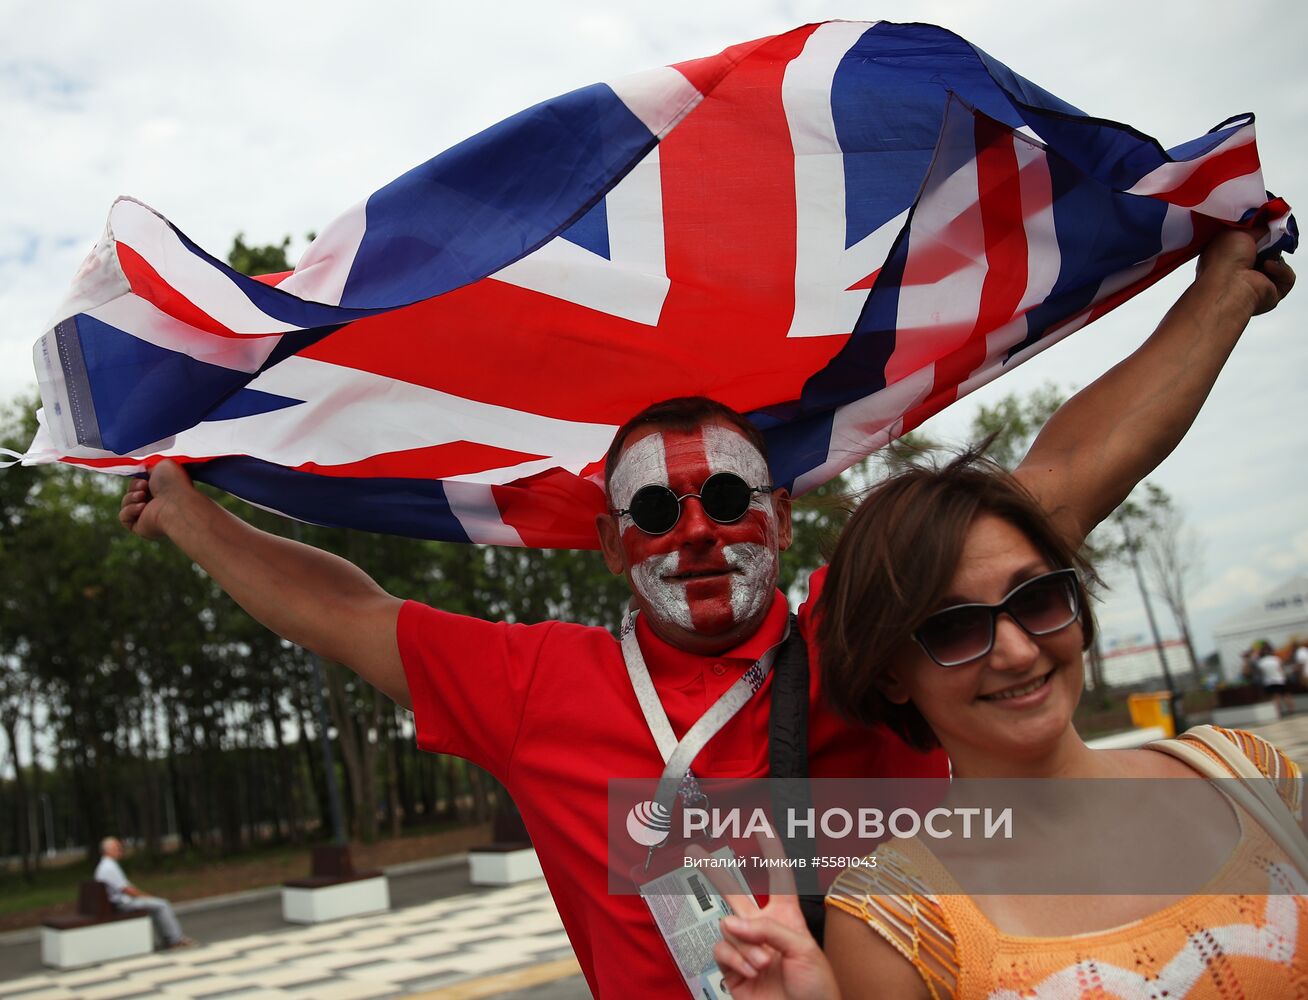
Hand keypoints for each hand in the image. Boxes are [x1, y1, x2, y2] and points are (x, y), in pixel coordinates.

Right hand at [119, 460, 194, 539]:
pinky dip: (129, 509)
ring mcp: (148, 516)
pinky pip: (124, 517)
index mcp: (164, 490)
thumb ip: (152, 466)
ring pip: (126, 503)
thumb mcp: (164, 464)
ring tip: (143, 495)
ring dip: (131, 496)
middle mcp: (157, 504)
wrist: (176, 504)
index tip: (144, 476)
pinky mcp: (139, 527)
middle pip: (132, 492)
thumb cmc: (174, 484)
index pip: (143, 483)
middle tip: (144, 485)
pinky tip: (142, 507)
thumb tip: (144, 470)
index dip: (139, 478)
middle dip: (134, 486)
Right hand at [698, 834, 838, 999]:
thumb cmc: (817, 989)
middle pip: (736, 893)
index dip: (772, 852)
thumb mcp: (804, 950)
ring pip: (728, 928)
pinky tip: (751, 970)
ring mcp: (746, 949)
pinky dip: (735, 958)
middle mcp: (763, 929)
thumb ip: (768, 929)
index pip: (779, 878)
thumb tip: (732, 923)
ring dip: (745, 945)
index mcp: (787, 918)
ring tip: (764, 963)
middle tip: (697, 852)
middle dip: (716, 872)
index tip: (763, 829)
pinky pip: (721, 950)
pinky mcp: (732, 969)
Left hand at [1195, 229, 1294, 316]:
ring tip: (1263, 258)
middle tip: (1269, 239)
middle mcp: (1240, 269)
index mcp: (1228, 256)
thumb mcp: (1238, 231)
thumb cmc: (1225, 260)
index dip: (1258, 233)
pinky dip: (1281, 270)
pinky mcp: (1270, 291)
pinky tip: (1268, 268)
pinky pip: (1287, 277)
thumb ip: (1257, 226)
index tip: (1267, 226)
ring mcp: (1255, 281)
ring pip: (1278, 261)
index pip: (1248, 242)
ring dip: (1275, 256)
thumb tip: (1270, 224)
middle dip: (1270, 243)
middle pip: (1266, 250)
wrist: (1230, 286)